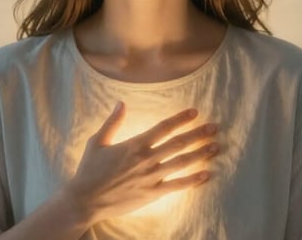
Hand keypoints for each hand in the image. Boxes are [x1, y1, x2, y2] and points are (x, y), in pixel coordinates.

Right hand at [63, 101, 220, 224]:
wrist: (85, 199)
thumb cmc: (89, 170)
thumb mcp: (97, 142)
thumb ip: (112, 122)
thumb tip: (122, 103)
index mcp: (135, 144)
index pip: (163, 127)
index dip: (181, 119)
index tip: (195, 112)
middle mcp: (146, 159)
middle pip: (178, 143)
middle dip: (198, 134)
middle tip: (215, 127)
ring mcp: (151, 177)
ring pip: (182, 163)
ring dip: (200, 154)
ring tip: (215, 146)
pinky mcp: (152, 194)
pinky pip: (177, 186)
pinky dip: (192, 180)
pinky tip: (206, 174)